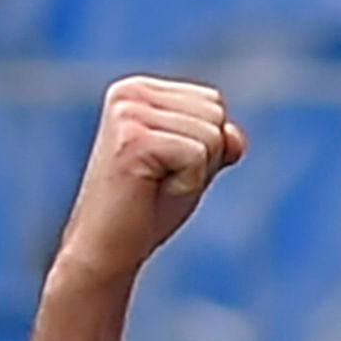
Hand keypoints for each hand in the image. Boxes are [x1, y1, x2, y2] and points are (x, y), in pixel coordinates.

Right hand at [51, 76, 246, 287]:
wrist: (106, 250)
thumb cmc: (147, 210)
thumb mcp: (192, 168)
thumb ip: (217, 143)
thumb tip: (234, 137)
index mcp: (139, 89)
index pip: (213, 102)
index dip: (204, 147)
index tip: (164, 167)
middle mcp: (130, 92)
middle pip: (215, 113)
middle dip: (203, 158)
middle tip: (159, 181)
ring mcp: (128, 113)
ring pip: (211, 136)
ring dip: (194, 174)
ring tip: (153, 186)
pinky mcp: (133, 140)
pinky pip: (198, 155)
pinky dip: (187, 185)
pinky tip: (150, 193)